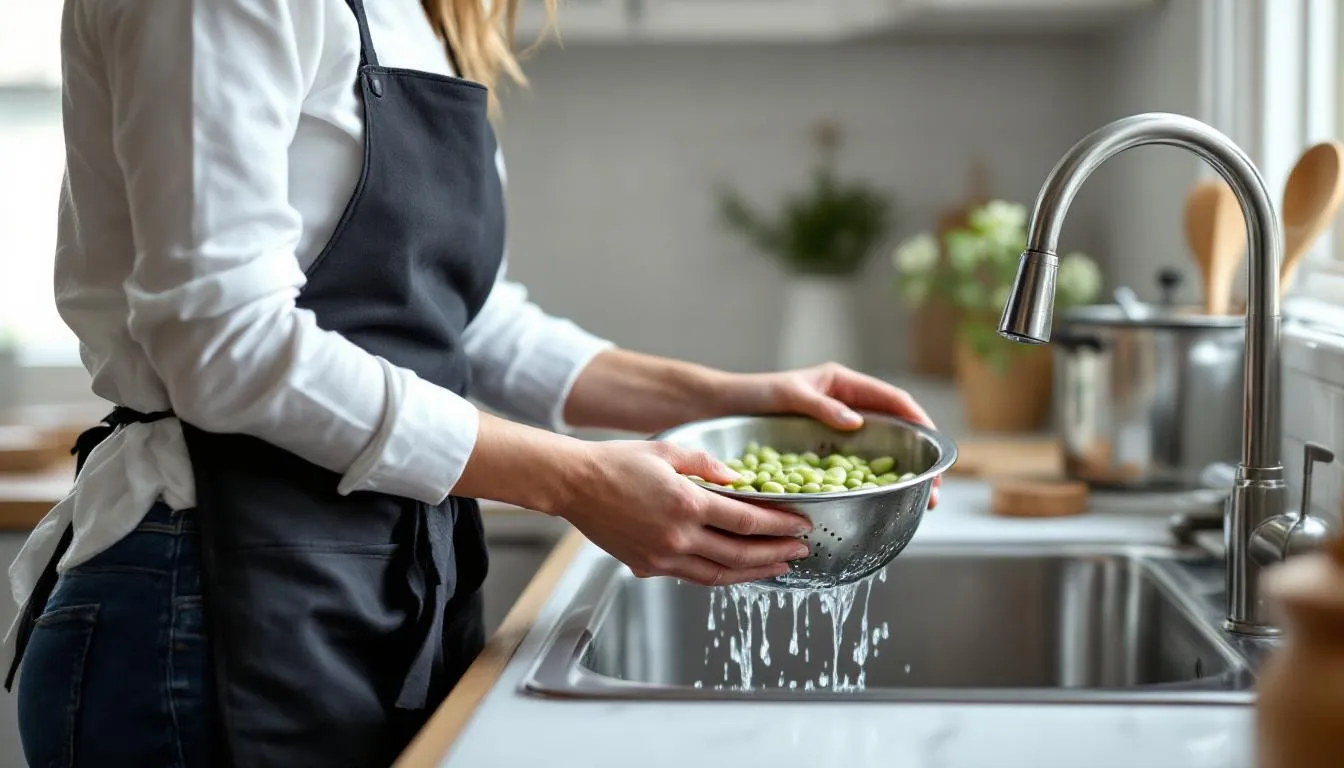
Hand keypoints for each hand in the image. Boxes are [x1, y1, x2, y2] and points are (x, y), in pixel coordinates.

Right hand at [556, 440, 813, 585]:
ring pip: (721, 573)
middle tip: (802, 550)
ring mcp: (663, 556)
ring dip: (755, 572)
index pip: (747, 520)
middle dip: (777, 551)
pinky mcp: (649, 567)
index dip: (780, 524)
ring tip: (780, 566)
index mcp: (687, 503)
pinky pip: (695, 577)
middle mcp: (678, 536)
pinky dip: (723, 576)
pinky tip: (739, 571)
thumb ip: (707, 464)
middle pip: (741, 552)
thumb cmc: (617, 462)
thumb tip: (738, 480)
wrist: (574, 484)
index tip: (802, 523)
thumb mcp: (668, 449)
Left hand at [718, 362, 941, 507]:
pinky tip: (879, 504)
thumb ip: (821, 406)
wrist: (717, 411)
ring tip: (916, 503)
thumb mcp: (788, 395)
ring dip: (900, 477)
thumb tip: (855, 422)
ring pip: (879, 454)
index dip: (920, 424)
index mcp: (844, 386)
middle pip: (895, 432)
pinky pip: (854, 469)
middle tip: (932, 491)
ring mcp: (836, 433)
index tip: (934, 449)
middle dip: (919, 459)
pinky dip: (870, 485)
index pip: (895, 402)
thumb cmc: (750, 395)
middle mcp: (846, 408)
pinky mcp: (822, 454)